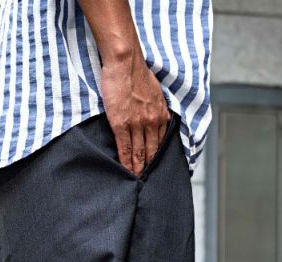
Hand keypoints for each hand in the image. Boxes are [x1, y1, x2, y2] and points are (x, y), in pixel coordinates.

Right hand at [100, 54, 170, 176]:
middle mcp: (151, 121)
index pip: (160, 142)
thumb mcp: (155, 90)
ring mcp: (137, 124)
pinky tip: (126, 170)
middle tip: (146, 181)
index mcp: (160, 113)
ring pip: (139, 153)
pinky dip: (126, 161)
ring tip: (135, 180)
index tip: (155, 167)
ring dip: (137, 168)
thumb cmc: (137, 71)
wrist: (125, 61)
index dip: (157, 157)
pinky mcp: (121, 124)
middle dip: (149, 167)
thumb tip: (160, 116)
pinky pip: (125, 148)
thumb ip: (157, 106)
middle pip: (151, 151)